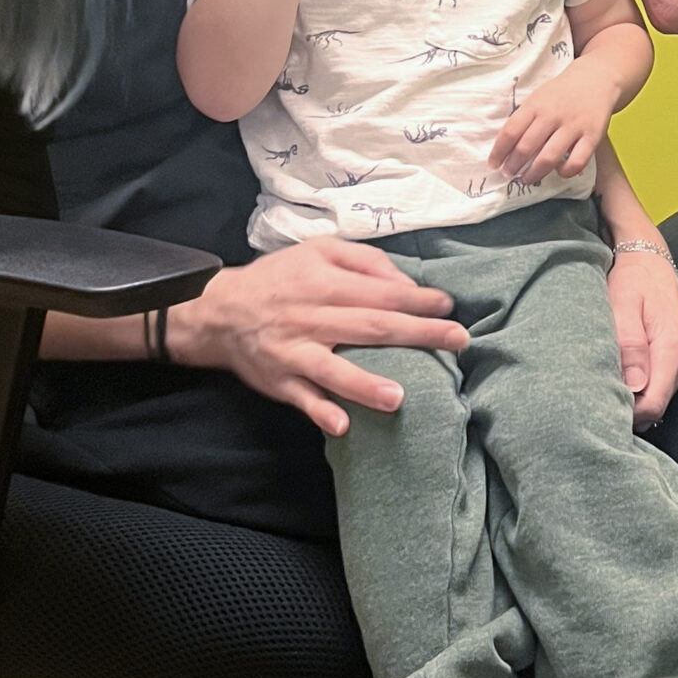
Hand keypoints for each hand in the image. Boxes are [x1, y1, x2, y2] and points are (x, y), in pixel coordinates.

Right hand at [168, 239, 467, 436]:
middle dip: (417, 334)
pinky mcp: (280, 382)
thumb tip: (403, 282)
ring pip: (333, 369)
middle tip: (457, 340)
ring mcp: (294, 353)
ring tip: (398, 398)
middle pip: (370, 327)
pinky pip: (301, 399)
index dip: (417, 300)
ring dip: (365, 384)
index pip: (380, 292)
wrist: (220, 311)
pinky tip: (342, 426)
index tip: (449, 307)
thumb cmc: (280, 279)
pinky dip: (320, 412)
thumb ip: (363, 261)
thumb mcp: (318, 251)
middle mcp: (311, 318)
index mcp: (324, 283)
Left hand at [490, 60, 619, 185]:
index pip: (511, 131)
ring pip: (548, 158)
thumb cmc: (562, 92)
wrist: (597, 77)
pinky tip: (559, 171)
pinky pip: (577, 162)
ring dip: (533, 173)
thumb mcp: (539, 97)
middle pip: (526, 147)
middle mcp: (553, 115)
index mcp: (536, 104)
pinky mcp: (593, 136)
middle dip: (513, 166)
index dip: (498, 152)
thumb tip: (506, 148)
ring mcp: (574, 126)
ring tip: (527, 178)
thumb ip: (525, 118)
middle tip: (508, 174)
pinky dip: (565, 172)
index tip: (493, 164)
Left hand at [606, 242, 677, 427]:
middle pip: (656, 406)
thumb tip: (634, 385)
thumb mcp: (624, 304)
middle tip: (595, 398)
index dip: (628, 414)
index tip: (599, 409)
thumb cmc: (633, 278)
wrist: (649, 258)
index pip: (654, 404)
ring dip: (632, 397)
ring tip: (605, 382)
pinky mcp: (677, 359)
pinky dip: (639, 386)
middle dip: (627, 408)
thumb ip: (630, 344)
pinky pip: (658, 385)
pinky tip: (619, 374)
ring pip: (657, 398)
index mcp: (672, 348)